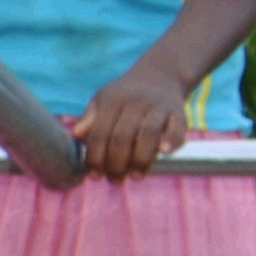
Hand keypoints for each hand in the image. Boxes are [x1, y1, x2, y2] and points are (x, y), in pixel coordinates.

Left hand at [72, 62, 193, 179]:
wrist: (160, 74)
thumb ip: (90, 118)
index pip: (100, 133)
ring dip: (141, 160)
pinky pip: (177, 127)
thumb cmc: (125, 95)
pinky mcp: (178, 112)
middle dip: (116, 164)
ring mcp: (158, 106)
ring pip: (148, 134)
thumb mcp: (103, 100)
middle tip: (115, 181)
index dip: (96, 157)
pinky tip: (164, 153)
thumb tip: (77, 135)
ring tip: (135, 177)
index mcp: (113, 100)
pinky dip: (172, 140)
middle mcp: (135, 102)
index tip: (95, 176)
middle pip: (122, 137)